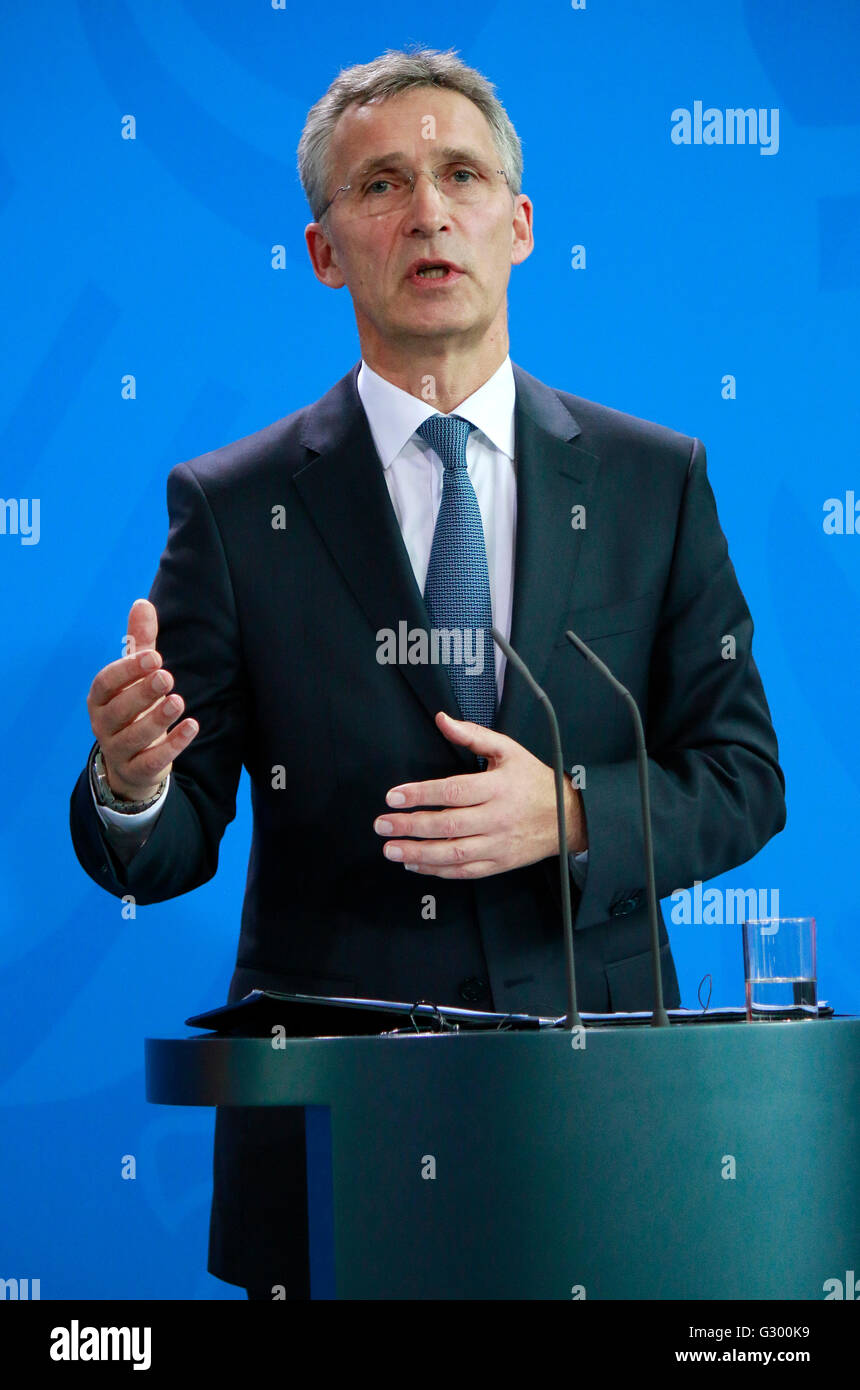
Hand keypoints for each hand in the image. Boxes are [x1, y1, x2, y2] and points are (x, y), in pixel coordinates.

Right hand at [86, 598, 198, 800]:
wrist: (131, 761)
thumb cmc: (134, 708)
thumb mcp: (136, 676)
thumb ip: (140, 643)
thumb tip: (142, 603)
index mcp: (100, 699)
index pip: (106, 683)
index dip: (127, 670)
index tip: (153, 657)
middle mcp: (103, 724)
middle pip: (118, 710)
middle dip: (142, 693)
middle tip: (167, 676)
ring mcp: (118, 750)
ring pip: (133, 737)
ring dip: (157, 719)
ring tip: (179, 701)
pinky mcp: (137, 770)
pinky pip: (152, 760)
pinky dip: (173, 745)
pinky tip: (192, 727)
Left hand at [373, 711, 587, 878]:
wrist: (567, 817)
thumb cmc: (532, 780)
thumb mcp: (508, 750)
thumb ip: (473, 735)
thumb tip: (442, 720)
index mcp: (498, 786)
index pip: (453, 790)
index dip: (420, 794)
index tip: (393, 796)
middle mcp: (497, 817)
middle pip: (448, 824)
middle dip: (411, 826)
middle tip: (382, 824)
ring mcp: (498, 844)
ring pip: (453, 853)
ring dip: (418, 853)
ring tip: (391, 849)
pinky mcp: (499, 863)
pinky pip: (464, 871)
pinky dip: (438, 870)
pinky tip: (415, 864)